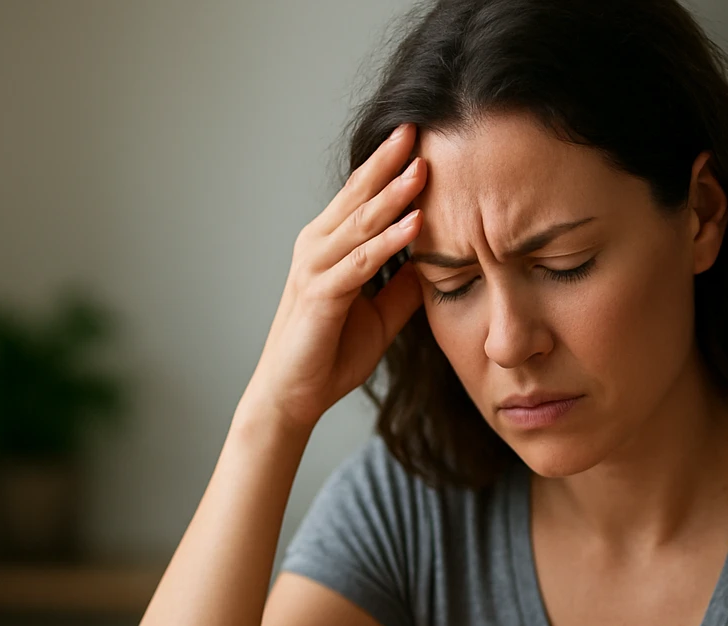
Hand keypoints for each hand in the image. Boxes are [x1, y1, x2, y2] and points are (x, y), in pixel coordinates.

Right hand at [243, 123, 426, 431]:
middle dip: (389, 161)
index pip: (362, 197)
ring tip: (423, 167)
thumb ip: (403, 286)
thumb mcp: (380, 315)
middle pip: (358, 195)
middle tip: (418, 126)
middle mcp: (317, 248)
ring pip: (361, 222)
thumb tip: (435, 262)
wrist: (292, 396)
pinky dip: (389, 242)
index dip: (389, 167)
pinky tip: (415, 224)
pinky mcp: (321, 295)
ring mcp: (316, 269)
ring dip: (394, 195)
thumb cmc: (329, 355)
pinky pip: (362, 262)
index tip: (420, 138)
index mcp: (329, 247)